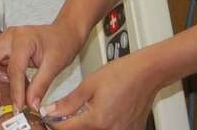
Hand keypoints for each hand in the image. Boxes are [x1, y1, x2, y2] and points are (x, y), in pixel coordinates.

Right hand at [0, 22, 83, 114]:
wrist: (63, 32)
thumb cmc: (62, 43)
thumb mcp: (55, 65)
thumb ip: (40, 85)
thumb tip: (30, 105)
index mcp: (23, 39)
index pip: (13, 68)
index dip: (15, 90)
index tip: (18, 107)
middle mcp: (8, 36)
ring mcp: (3, 39)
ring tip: (2, 88)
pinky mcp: (1, 45)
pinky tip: (6, 81)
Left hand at [38, 53, 157, 129]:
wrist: (147, 73)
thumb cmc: (122, 74)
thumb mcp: (89, 85)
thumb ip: (68, 102)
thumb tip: (50, 110)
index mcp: (97, 119)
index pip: (65, 128)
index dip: (53, 121)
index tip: (48, 115)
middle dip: (69, 125)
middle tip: (64, 115)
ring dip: (84, 126)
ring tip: (84, 113)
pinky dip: (99, 126)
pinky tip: (100, 115)